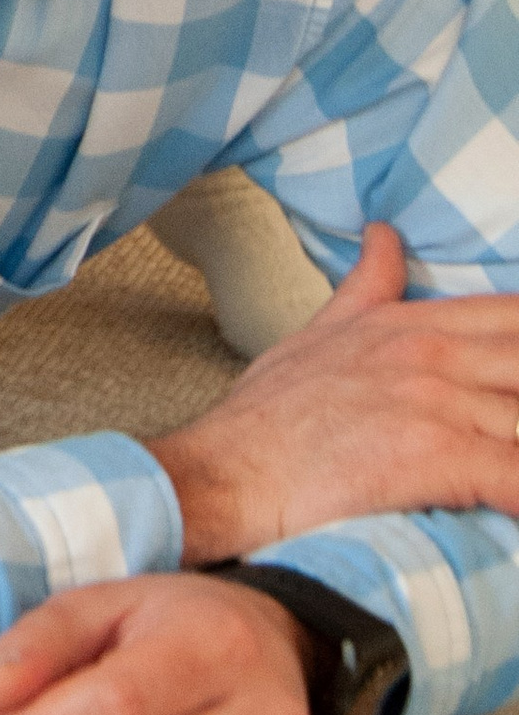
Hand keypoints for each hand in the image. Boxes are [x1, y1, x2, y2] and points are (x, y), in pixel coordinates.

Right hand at [150, 220, 518, 561]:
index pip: (511, 316)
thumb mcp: (317, 333)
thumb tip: (386, 237)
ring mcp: (436, 401)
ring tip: (517, 468)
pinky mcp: (437, 456)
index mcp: (408, 326)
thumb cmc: (266, 421)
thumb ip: (367, 287)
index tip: (518, 373)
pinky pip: (515, 477)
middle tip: (518, 420)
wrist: (225, 474)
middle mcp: (430, 355)